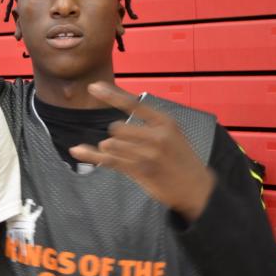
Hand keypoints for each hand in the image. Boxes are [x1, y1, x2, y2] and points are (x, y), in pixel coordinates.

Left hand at [68, 82, 215, 221]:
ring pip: (111, 144)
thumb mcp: (172, 134)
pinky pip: (108, 159)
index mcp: (165, 122)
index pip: (133, 104)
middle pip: (116, 127)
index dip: (111, 95)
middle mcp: (157, 136)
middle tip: (127, 147)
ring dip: (111, 150)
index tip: (93, 86)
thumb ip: (148, 124)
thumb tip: (119, 117)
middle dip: (115, 136)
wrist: (197, 188)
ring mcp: (148, 154)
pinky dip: (90, 154)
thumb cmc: (181, 160)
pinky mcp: (140, 170)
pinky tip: (77, 150)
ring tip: (128, 158)